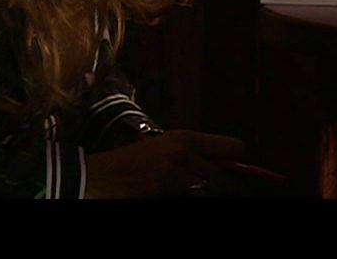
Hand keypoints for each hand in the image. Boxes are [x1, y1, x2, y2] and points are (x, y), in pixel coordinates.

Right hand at [84, 129, 246, 197]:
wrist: (100, 175)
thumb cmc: (131, 163)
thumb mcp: (164, 149)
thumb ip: (191, 154)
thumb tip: (222, 166)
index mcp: (186, 137)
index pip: (232, 147)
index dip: (236, 163)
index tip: (232, 173)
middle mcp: (184, 150)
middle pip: (222, 177)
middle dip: (219, 188)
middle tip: (208, 189)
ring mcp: (175, 170)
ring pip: (208, 190)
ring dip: (201, 194)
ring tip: (182, 189)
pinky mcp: (166, 187)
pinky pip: (188, 198)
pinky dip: (183, 198)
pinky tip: (167, 193)